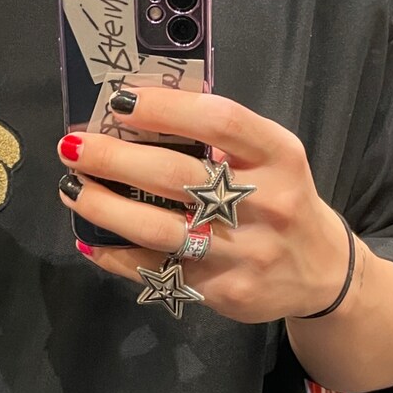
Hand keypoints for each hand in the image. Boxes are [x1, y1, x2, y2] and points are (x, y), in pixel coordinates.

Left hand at [58, 87, 357, 323]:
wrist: (319, 272)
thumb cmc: (282, 199)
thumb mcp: (273, 157)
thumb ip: (224, 137)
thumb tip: (145, 113)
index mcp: (279, 157)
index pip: (220, 121)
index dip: (166, 109)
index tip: (121, 102)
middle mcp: (265, 203)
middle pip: (177, 176)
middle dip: (115, 158)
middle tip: (75, 146)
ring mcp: (243, 253)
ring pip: (159, 230)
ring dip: (105, 208)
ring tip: (72, 189)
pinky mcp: (223, 291)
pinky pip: (158, 272)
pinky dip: (116, 256)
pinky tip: (91, 239)